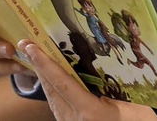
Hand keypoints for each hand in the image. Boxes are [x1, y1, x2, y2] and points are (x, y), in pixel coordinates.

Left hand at [19, 39, 156, 120]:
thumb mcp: (128, 103)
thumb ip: (110, 88)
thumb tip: (95, 67)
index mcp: (88, 112)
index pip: (61, 82)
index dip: (44, 62)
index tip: (30, 46)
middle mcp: (74, 120)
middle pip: (50, 88)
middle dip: (38, 64)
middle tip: (27, 44)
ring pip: (51, 96)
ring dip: (43, 75)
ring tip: (36, 55)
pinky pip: (57, 104)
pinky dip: (52, 87)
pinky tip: (51, 76)